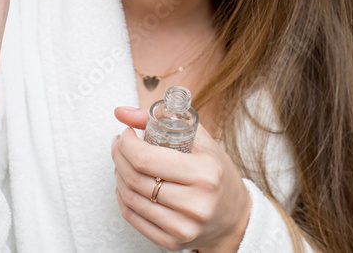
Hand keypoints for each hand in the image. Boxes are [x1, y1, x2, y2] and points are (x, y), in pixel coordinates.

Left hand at [111, 106, 250, 251]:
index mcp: (205, 174)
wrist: (233, 217)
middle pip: (136, 179)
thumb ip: (161, 121)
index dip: (127, 144)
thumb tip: (121, 112)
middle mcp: (196, 204)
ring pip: (130, 199)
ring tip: (122, 163)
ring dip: (118, 176)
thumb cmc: (216, 173)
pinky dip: (123, 198)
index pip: (146, 159)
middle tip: (119, 145)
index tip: (127, 134)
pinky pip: (133, 217)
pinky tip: (126, 184)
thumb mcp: (199, 140)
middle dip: (119, 157)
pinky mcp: (172, 242)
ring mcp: (183, 227)